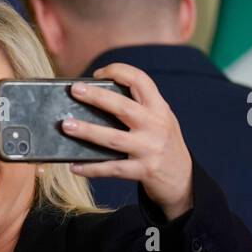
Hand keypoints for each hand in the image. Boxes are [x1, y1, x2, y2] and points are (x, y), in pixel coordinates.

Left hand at [61, 62, 194, 219]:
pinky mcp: (144, 171)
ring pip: (113, 138)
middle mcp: (156, 126)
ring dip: (88, 131)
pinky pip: (112, 169)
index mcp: (160, 108)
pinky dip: (92, 168)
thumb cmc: (164, 146)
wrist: (184, 180)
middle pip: (123, 107)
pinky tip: (74, 166)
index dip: (119, 72)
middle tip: (75, 91)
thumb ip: (139, 109)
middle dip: (97, 97)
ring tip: (67, 126)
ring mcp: (150, 149)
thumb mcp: (160, 121)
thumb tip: (97, 100)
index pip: (141, 80)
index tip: (98, 73)